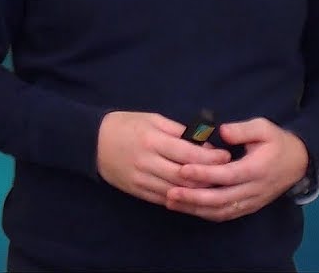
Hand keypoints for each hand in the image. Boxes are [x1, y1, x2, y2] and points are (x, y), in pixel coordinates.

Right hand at [96, 111, 231, 206]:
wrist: (92, 142)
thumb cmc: (124, 125)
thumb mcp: (151, 119)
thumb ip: (177, 131)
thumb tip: (204, 143)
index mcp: (152, 141)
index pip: (189, 154)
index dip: (211, 158)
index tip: (226, 156)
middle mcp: (148, 162)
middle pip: (186, 176)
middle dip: (210, 176)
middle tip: (226, 174)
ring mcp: (142, 179)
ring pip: (178, 191)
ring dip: (199, 191)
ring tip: (214, 185)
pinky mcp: (137, 191)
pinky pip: (165, 199)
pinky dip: (182, 199)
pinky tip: (194, 195)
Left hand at [165, 117, 309, 221]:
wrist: (297, 163)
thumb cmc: (276, 142)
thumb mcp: (263, 128)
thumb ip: (243, 130)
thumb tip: (222, 131)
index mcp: (257, 169)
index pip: (227, 175)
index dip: (205, 174)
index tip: (183, 169)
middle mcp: (253, 189)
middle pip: (221, 199)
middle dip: (193, 197)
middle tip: (169, 193)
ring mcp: (251, 201)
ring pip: (221, 211)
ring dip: (195, 209)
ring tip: (171, 202)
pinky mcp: (247, 207)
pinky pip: (224, 215)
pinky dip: (204, 214)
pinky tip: (186, 208)